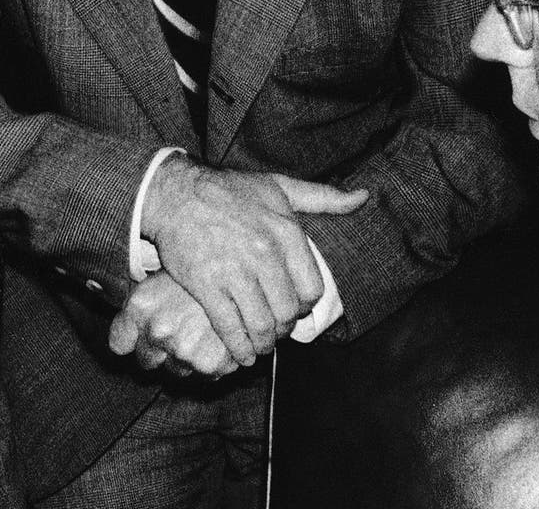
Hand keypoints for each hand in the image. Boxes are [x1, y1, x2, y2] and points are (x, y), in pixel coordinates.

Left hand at [108, 272, 237, 378]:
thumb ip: (138, 309)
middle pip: (147, 362)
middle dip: (160, 352)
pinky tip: (218, 341)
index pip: (118, 345)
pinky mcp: (209, 365)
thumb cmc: (204, 270)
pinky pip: (204, 376)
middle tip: (181, 331)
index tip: (139, 339)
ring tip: (202, 332)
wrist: (244, 274)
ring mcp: (183, 349)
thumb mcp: (163, 278)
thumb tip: (123, 340)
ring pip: (176, 371)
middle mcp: (157, 330)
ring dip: (187, 359)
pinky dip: (213, 363)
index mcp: (141, 306)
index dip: (130, 342)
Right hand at [142, 157, 366, 364]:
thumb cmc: (227, 190)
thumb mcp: (279, 185)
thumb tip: (363, 198)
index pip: (312, 288)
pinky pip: (230, 329)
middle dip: (284, 329)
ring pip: (262, 325)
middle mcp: (265, 253)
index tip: (294, 307)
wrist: (175, 194)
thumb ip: (322, 197)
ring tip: (260, 344)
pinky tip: (240, 353)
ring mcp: (235, 272)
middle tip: (275, 331)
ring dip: (263, 344)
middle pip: (288, 312)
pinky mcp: (207, 286)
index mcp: (286, 231)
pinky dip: (238, 348)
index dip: (305, 305)